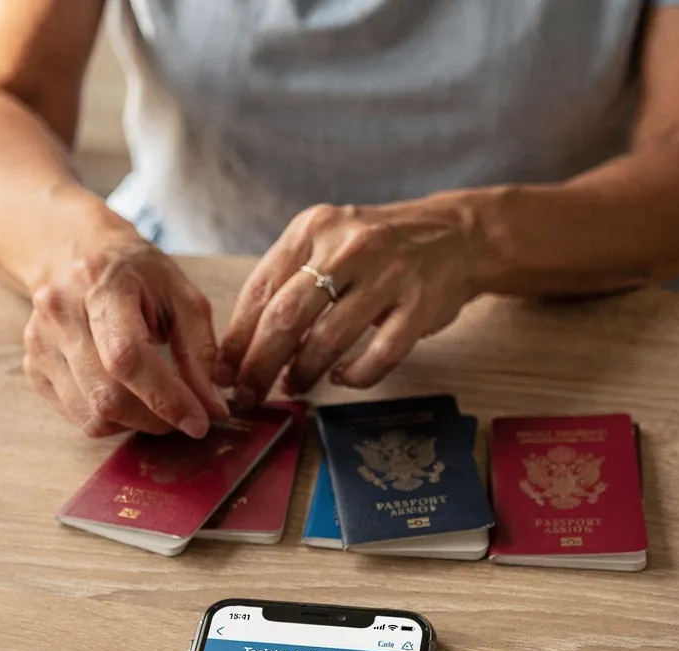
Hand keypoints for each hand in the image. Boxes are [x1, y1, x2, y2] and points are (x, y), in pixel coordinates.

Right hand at [24, 233, 228, 437]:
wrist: (83, 256)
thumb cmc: (139, 276)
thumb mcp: (182, 297)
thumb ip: (200, 352)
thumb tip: (211, 409)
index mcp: (99, 284)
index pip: (127, 356)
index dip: (165, 397)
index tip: (199, 420)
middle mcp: (59, 312)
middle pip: (107, 395)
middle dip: (155, 418)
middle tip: (184, 415)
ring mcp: (39, 342)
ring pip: (92, 415)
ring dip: (135, 423)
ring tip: (157, 404)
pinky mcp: (33, 366)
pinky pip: (78, 416)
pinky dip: (112, 420)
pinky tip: (127, 396)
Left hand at [220, 198, 481, 401]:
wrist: (456, 236)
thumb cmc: (378, 250)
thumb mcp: (328, 244)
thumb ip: (289, 284)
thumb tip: (243, 349)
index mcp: (313, 228)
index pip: (261, 289)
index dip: (238, 338)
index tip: (223, 373)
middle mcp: (348, 246)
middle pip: (287, 316)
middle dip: (260, 364)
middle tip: (249, 393)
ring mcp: (388, 275)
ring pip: (329, 338)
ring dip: (304, 372)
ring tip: (295, 387)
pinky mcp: (419, 305)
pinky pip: (379, 354)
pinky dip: (355, 375)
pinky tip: (343, 378)